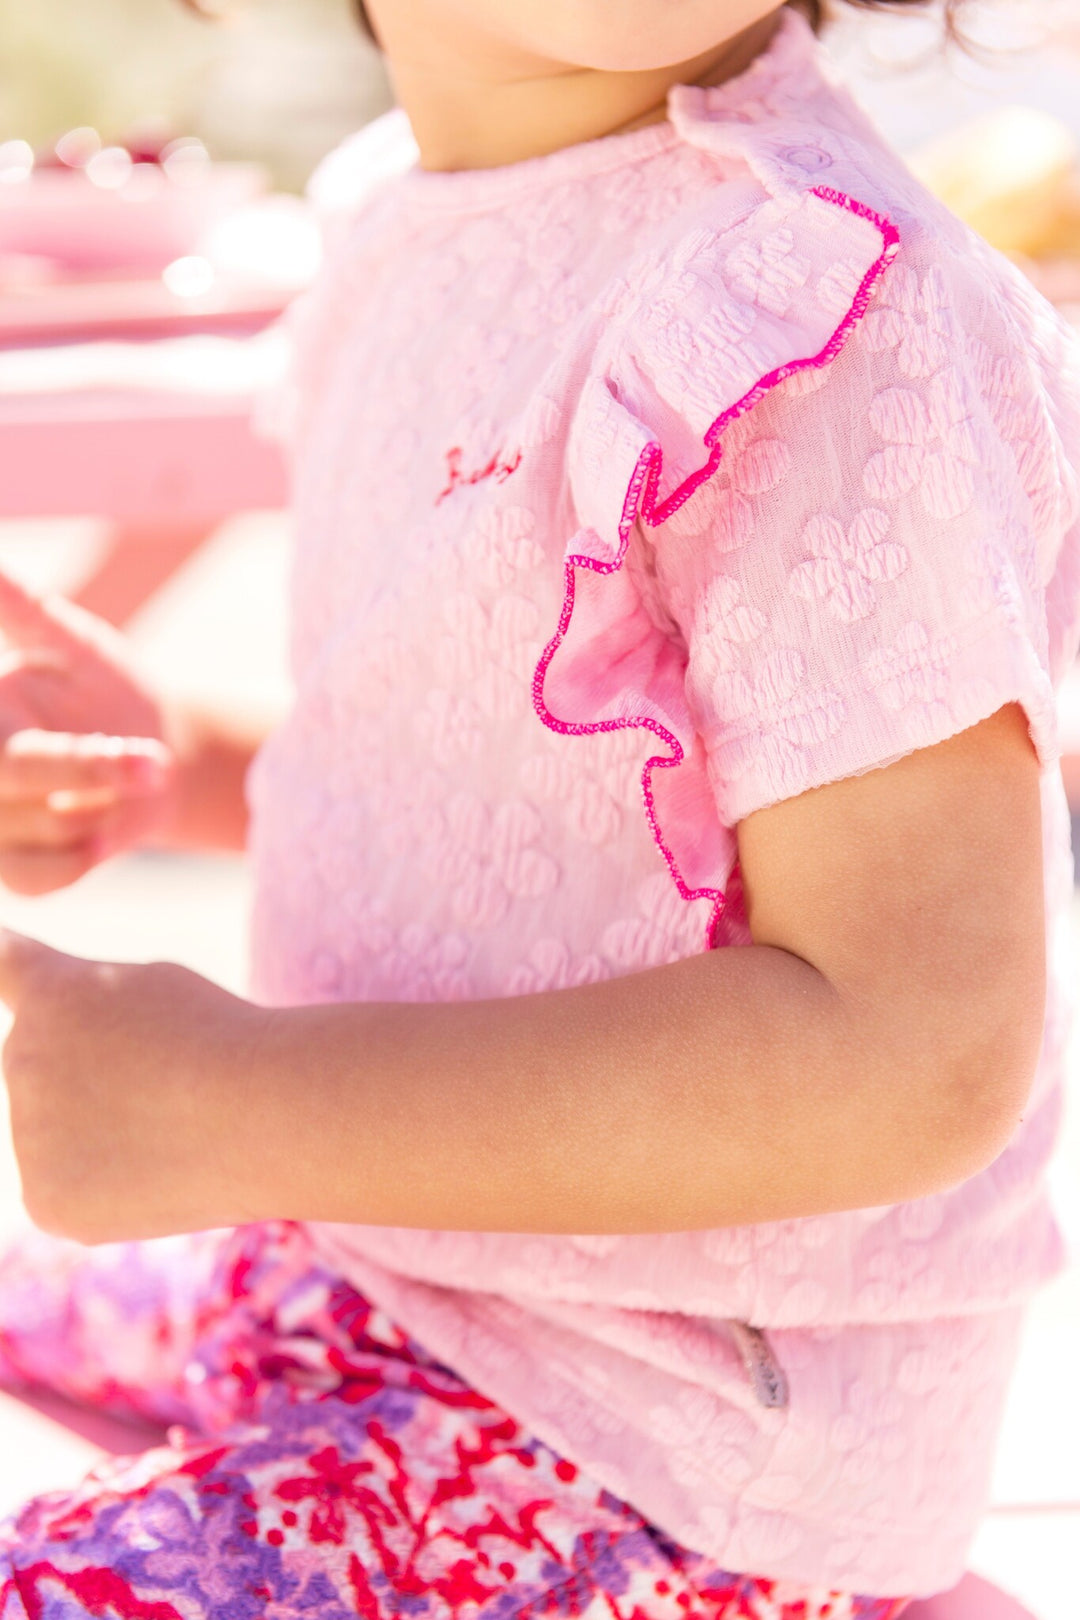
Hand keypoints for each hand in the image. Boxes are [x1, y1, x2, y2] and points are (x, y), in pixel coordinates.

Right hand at [0, 572, 174, 893]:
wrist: (153, 754)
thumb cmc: (103, 686)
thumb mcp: (69, 640)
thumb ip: (20, 608)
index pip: (2, 750)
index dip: (75, 758)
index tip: (138, 756)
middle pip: (12, 779)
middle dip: (90, 770)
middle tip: (154, 761)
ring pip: (33, 832)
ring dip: (98, 810)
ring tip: (129, 774)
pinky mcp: (10, 870)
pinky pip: (38, 880)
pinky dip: (82, 859)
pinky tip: (107, 830)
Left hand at [0, 929, 270, 1242]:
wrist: (260, 1113)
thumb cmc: (222, 1038)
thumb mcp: (154, 983)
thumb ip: (84, 992)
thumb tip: (35, 1005)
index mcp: (51, 993)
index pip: (3, 971)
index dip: (3, 963)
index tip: (1, 957)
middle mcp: (20, 1056)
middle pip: (41, 1068)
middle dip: (84, 1073)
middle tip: (160, 1082)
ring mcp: (26, 1134)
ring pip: (55, 1133)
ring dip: (98, 1130)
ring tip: (170, 1125)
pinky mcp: (43, 1200)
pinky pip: (65, 1189)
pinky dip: (105, 1187)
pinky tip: (157, 1168)